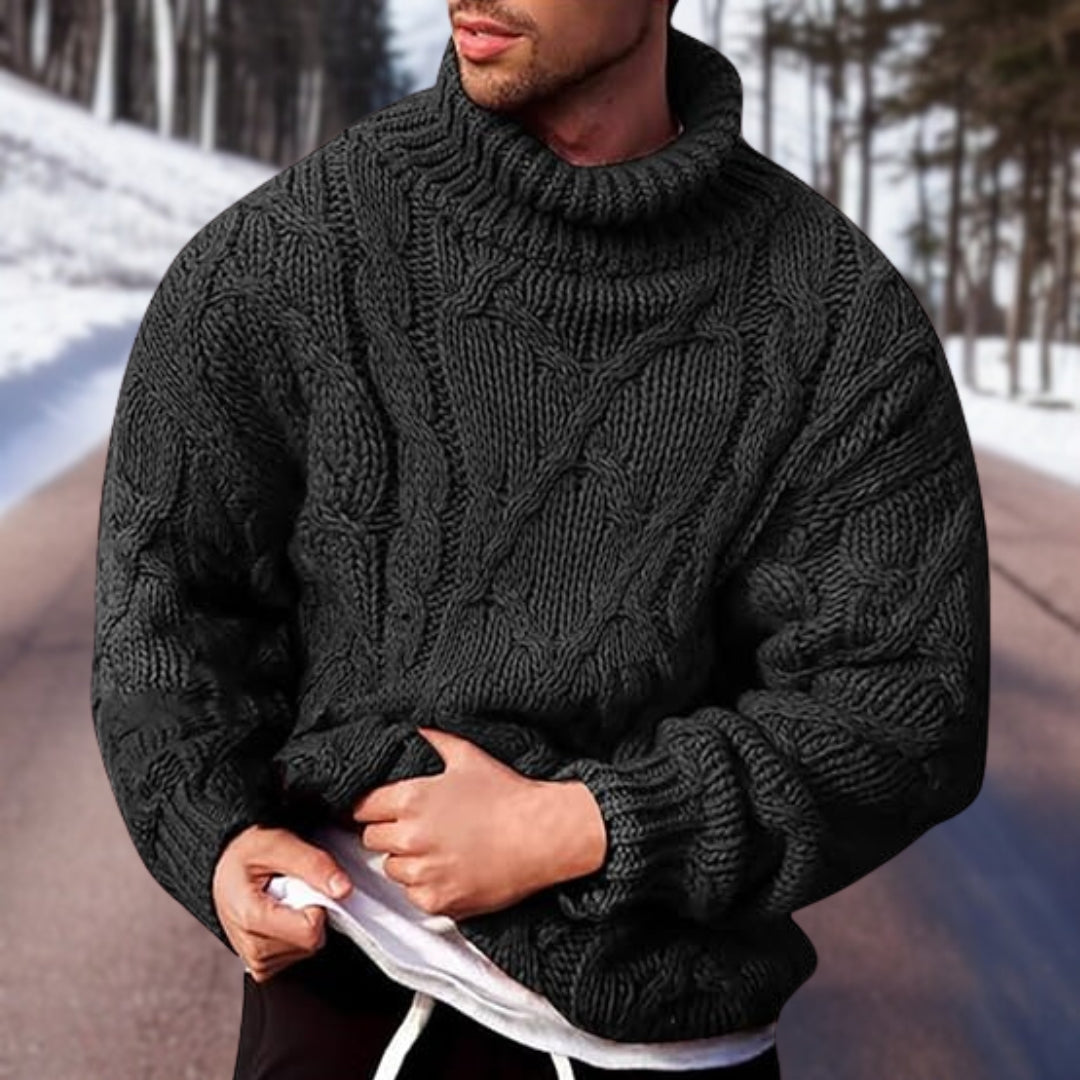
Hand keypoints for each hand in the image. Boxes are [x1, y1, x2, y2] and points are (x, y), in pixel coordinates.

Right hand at [213, 824, 354, 981]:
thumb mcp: (278, 843)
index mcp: (250, 917)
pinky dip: (297, 932)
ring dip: (304, 920)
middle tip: (291, 888)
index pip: (310, 931)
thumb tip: (343, 889)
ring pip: (308, 949)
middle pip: (311, 942)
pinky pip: (298, 954)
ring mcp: (256, 960)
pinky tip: (280, 913)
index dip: (319, 903)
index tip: (305, 884)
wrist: (224, 865)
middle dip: (311, 911)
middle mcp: (250, 947)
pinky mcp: (262, 965)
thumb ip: (313, 864)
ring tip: (283, 898)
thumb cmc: (245, 853)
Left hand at [353, 727, 593, 919]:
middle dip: (389, 832)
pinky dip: (425, 885)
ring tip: (436, 848)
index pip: (362, 808)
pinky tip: (449, 869)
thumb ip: (433, 740)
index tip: (383, 808)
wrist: (542, 835)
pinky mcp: (437, 901)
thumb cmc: (507, 794)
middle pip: (371, 839)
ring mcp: (423, 873)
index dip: (373, 806)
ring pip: (391, 869)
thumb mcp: (467, 756)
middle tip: (416, 827)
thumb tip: (413, 728)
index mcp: (411, 800)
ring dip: (406, 860)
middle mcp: (411, 838)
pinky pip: (413, 895)